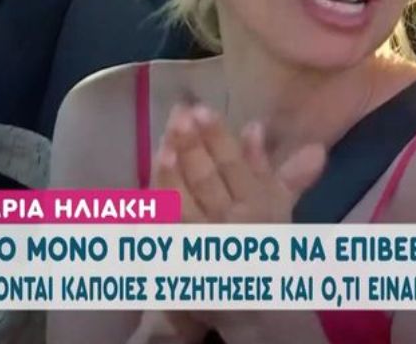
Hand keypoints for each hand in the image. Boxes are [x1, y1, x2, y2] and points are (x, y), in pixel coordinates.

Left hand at [150, 105, 326, 340]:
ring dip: (171, 178)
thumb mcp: (275, 205)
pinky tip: (141, 196)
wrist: (256, 307)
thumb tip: (255, 125)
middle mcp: (234, 227)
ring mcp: (205, 248)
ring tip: (162, 148)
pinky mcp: (182, 269)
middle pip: (207, 181)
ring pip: (183, 206)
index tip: (201, 109)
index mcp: (258, 206)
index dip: (218, 138)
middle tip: (178, 116)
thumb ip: (267, 166)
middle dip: (191, 148)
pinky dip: (153, 217)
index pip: (235, 165)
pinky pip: (163, 239)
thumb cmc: (263, 244)